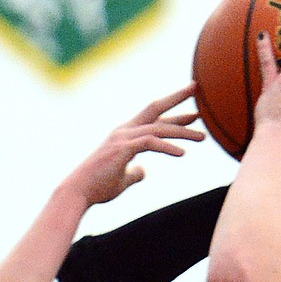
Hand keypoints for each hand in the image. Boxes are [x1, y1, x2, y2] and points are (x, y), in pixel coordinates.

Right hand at [66, 87, 204, 205]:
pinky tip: (183, 154)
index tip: (193, 112)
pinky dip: (167, 147)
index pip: (153, 118)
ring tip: (202, 137)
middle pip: (155, 108)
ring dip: (182, 132)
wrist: (78, 192)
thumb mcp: (122, 179)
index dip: (174, 114)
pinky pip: (150, 143)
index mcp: (125, 134)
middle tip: (198, 89)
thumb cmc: (97, 187)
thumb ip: (134, 173)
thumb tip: (144, 171)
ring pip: (158, 128)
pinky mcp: (122, 149)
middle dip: (177, 98)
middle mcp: (125, 130)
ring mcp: (123, 138)